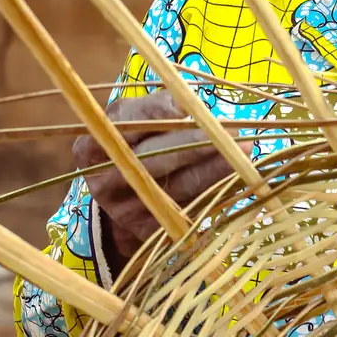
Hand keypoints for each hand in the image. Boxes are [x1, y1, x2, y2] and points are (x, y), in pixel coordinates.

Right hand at [74, 91, 249, 266]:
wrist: (121, 199)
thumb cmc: (133, 146)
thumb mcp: (131, 123)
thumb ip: (155, 110)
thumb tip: (189, 105)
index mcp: (91, 146)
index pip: (122, 124)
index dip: (155, 112)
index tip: (185, 106)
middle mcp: (104, 180)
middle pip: (155, 158)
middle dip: (196, 143)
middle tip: (232, 132)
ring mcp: (127, 210)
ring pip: (179, 187)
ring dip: (216, 168)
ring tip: (246, 151)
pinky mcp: (151, 232)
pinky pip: (191, 211)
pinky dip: (217, 193)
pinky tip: (240, 179)